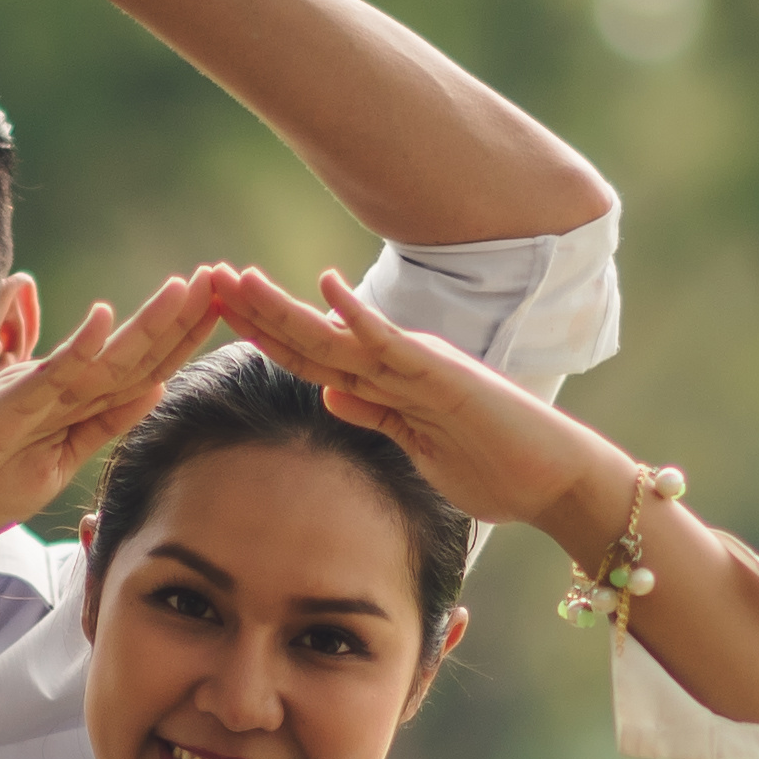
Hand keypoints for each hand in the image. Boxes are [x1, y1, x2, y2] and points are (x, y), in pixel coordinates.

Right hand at [0, 270, 236, 567]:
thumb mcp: (57, 463)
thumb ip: (101, 427)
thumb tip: (154, 390)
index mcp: (71, 401)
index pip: (140, 368)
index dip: (184, 340)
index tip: (226, 312)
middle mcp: (55, 386)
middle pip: (132, 352)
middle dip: (181, 319)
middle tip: (226, 279)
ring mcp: (30, 392)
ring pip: (102, 356)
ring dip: (146, 323)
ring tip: (187, 289)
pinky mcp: (1, 406)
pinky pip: (45, 376)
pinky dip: (76, 348)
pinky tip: (105, 321)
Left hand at [201, 264, 638, 550]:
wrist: (554, 480)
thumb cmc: (494, 468)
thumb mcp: (416, 446)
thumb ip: (375, 417)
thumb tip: (329, 394)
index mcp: (385, 383)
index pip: (310, 357)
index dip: (261, 335)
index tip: (216, 316)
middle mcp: (395, 365)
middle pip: (310, 337)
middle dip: (255, 311)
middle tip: (204, 279)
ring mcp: (416, 367)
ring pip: (336, 335)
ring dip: (286, 307)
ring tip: (239, 278)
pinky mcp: (442, 376)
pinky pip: (392, 344)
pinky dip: (359, 316)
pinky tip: (327, 287)